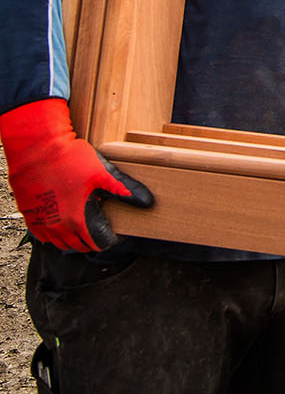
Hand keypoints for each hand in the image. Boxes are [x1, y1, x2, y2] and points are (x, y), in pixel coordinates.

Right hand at [0, 98, 153, 252]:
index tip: (117, 230)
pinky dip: (55, 233)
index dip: (112, 238)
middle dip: (94, 238)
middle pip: (80, 246)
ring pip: (61, 243)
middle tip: (102, 224)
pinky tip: (63, 218)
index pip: (99, 244)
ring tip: (84, 221)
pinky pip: (43, 236)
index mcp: (78, 220)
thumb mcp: (104, 173)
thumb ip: (125, 191)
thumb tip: (148, 203)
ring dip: (74, 238)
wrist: (37, 147)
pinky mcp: (29, 216)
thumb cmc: (70, 158)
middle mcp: (58, 228)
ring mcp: (41, 224)